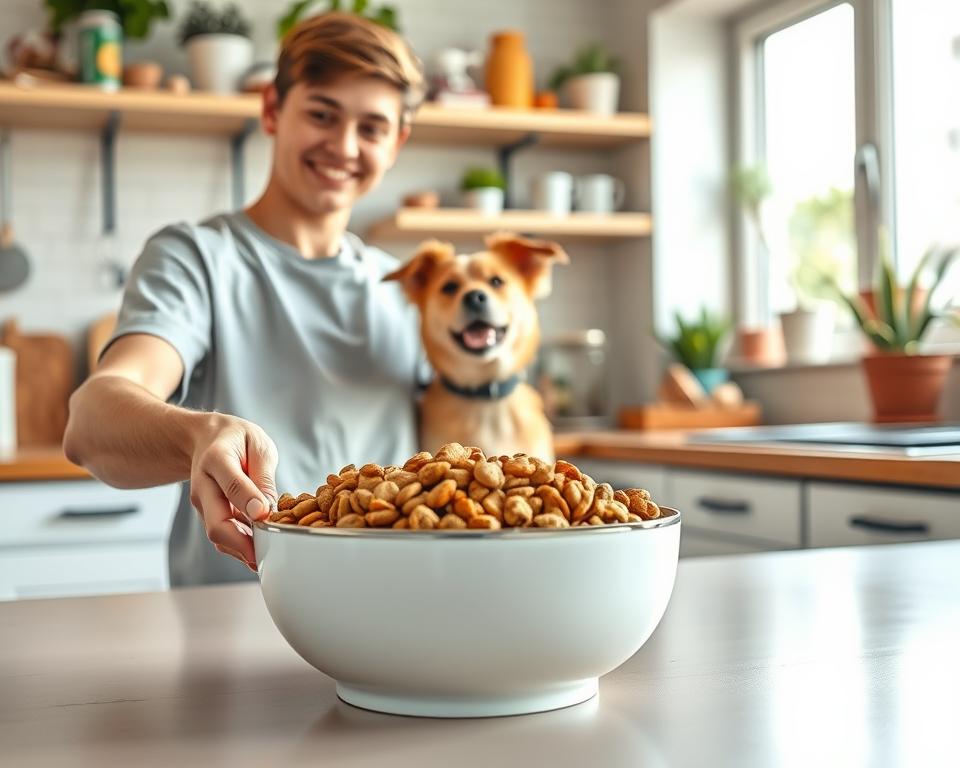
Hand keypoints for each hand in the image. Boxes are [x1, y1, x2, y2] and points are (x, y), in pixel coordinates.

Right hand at [189, 414, 278, 570]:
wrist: (207, 438)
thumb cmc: (238, 440)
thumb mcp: (257, 444)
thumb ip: (263, 475)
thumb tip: (267, 509)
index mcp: (217, 459)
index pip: (232, 485)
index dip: (248, 502)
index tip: (264, 515)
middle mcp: (203, 485)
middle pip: (216, 523)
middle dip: (242, 545)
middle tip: (268, 556)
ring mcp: (202, 503)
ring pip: (218, 536)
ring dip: (242, 551)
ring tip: (268, 558)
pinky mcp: (207, 514)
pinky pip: (222, 535)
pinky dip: (240, 546)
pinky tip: (259, 550)